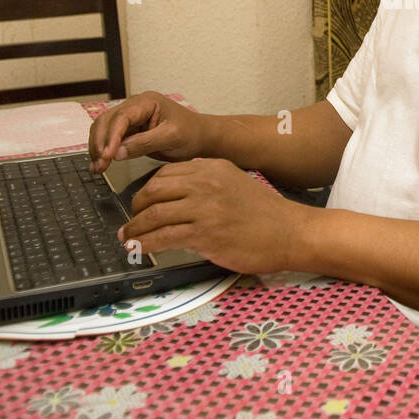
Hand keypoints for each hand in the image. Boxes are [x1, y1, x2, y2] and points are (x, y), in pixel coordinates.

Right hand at [87, 91, 208, 173]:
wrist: (199, 136)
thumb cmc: (190, 133)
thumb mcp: (171, 138)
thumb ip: (144, 143)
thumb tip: (117, 153)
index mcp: (146, 102)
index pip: (121, 117)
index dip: (111, 137)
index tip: (107, 155)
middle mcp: (134, 106)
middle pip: (106, 121)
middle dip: (100, 143)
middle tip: (100, 165)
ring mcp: (130, 117)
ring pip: (104, 128)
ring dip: (98, 147)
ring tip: (97, 167)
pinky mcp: (129, 129)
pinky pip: (110, 137)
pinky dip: (103, 150)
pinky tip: (100, 164)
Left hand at [117, 159, 305, 274]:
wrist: (290, 232)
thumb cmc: (267, 214)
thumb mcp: (236, 183)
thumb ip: (210, 183)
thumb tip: (180, 195)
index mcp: (213, 168)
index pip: (167, 173)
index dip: (147, 189)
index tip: (141, 202)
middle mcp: (205, 183)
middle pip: (155, 190)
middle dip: (136, 207)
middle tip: (130, 221)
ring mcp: (204, 208)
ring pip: (154, 214)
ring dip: (135, 228)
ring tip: (127, 238)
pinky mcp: (204, 233)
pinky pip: (163, 237)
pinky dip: (145, 244)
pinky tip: (140, 250)